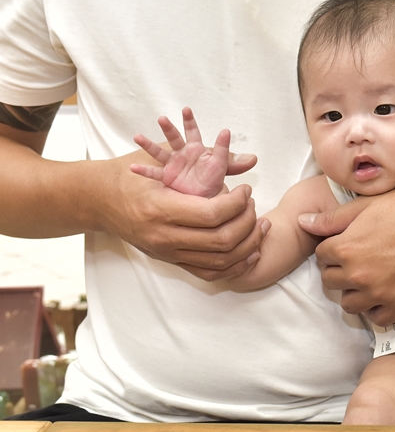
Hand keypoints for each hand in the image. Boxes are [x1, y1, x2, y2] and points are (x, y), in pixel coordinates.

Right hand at [107, 150, 266, 280]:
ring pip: (220, 261)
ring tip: (260, 224)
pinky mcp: (171, 261)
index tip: (245, 190)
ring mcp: (167, 253)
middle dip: (248, 223)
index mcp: (160, 209)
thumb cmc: (130, 174)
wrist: (98, 200)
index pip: (212, 215)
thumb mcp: (164, 158)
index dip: (238, 203)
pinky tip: (251, 249)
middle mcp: (163, 237)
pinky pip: (210, 273)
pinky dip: (236, 265)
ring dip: (249, 245)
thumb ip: (207, 159)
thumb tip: (250, 160)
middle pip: (221, 241)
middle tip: (254, 205)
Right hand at [130, 107, 255, 197]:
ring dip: (149, 145)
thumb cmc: (213, 179)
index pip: (193, 132)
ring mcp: (173, 165)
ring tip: (138, 137)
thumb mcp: (222, 168)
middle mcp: (183, 154)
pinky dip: (144, 171)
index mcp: (197, 149)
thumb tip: (253, 158)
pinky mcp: (166, 177)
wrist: (203, 196)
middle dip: (169, 128)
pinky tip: (133, 168)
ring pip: (160, 153)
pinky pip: (154, 173)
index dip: (190, 122)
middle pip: (174, 138)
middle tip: (162, 118)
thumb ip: (233, 162)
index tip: (186, 110)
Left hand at [300, 185, 394, 324]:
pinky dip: (376, 308)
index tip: (349, 242)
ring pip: (348, 304)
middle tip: (360, 258)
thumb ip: (333, 218)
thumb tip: (303, 222)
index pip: (320, 256)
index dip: (333, 248)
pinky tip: (385, 292)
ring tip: (370, 277)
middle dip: (340, 270)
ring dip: (354, 292)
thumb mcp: (370, 205)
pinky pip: (375, 318)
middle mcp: (358, 274)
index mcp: (346, 248)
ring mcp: (379, 293)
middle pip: (330, 281)